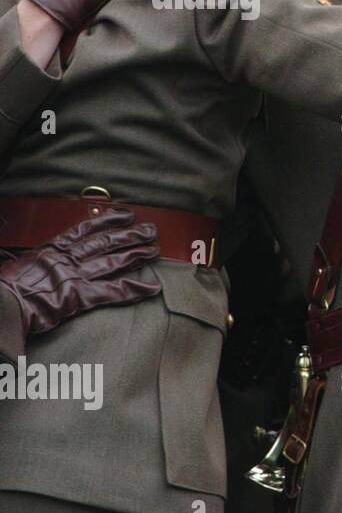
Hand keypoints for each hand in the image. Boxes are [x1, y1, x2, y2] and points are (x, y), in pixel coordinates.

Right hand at [0, 209, 161, 344]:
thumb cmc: (2, 287)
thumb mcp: (17, 265)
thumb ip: (36, 260)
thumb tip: (42, 259)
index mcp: (50, 250)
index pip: (84, 230)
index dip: (108, 220)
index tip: (126, 214)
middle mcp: (65, 259)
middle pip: (105, 243)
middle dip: (130, 236)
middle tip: (151, 230)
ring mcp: (73, 277)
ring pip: (112, 263)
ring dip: (136, 255)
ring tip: (155, 250)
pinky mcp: (77, 297)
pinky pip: (112, 292)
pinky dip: (133, 289)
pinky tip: (152, 287)